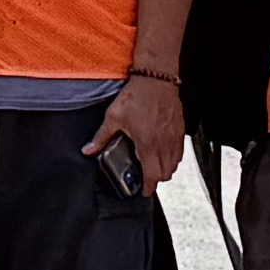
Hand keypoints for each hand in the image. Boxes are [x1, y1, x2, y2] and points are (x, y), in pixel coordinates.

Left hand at [85, 70, 180, 185]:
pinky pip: (180, 151)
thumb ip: (101, 137)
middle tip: (147, 178)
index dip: (149, 187)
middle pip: (167, 173)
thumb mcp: (113, 117)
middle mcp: (164, 143)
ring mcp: (174, 136)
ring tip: (154, 166)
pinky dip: (174, 157)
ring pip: (175, 164)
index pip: (153, 175)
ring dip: (166, 169)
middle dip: (157, 179)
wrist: (156, 78)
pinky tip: (164, 151)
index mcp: (148, 144)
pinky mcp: (180, 129)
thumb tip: (88, 150)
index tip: (144, 191)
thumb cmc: (137, 95)